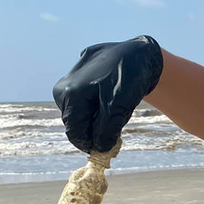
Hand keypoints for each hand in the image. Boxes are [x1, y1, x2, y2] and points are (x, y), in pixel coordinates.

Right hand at [53, 35, 163, 152]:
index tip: (108, 149)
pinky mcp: (78, 79)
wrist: (139, 54)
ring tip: (117, 111)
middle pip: (76, 124)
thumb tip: (99, 149)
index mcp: (69, 94)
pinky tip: (113, 101)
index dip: (91, 144)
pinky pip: (86, 102)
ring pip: (81, 114)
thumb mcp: (119, 107)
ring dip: (98, 120)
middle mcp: (63, 88)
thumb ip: (106, 129)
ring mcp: (69, 82)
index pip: (75, 131)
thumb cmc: (129, 78)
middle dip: (95, 131)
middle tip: (117, 130)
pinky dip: (99, 109)